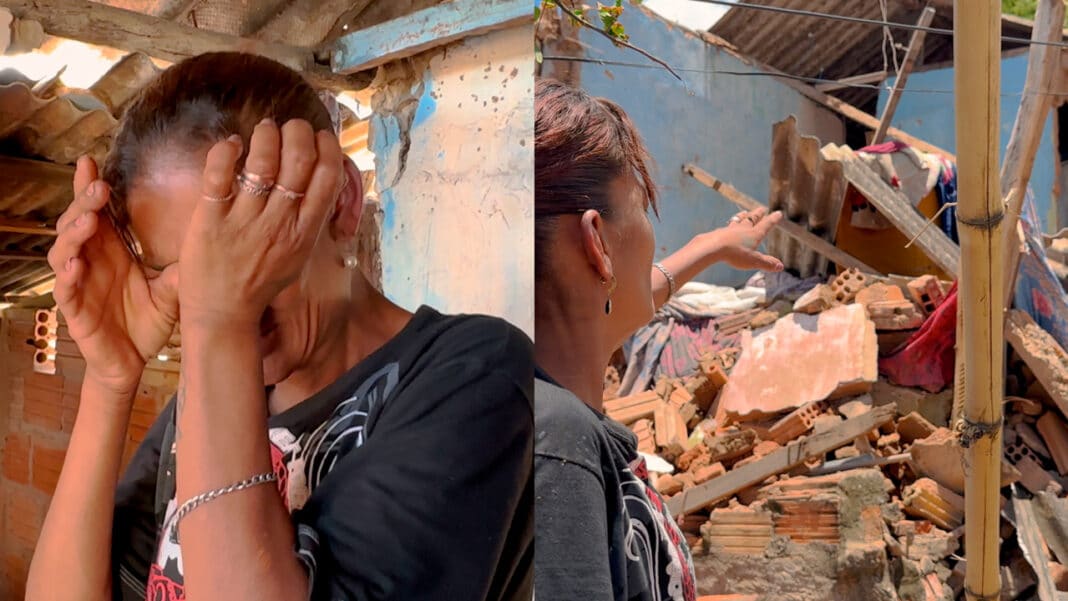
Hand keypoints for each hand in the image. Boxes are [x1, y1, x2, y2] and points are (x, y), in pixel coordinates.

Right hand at [47, 157, 179, 395]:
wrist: (135, 361)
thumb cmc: (148, 321)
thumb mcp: (173, 289)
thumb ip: (183, 266)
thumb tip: (213, 237)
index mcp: (111, 250)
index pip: (97, 212)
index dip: (90, 187)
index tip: (92, 161)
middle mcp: (91, 262)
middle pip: (77, 223)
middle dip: (83, 202)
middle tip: (99, 186)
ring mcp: (79, 284)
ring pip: (63, 251)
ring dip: (73, 233)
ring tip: (88, 220)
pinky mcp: (74, 310)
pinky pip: (64, 290)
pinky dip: (67, 276)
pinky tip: (76, 264)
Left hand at [177, 118, 342, 328]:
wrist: (224, 316)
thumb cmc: (261, 284)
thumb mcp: (298, 255)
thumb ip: (308, 220)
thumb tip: (319, 182)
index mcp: (304, 232)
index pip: (328, 176)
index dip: (327, 147)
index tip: (318, 137)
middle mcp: (279, 223)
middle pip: (300, 160)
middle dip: (298, 132)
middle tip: (290, 127)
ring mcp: (245, 221)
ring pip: (262, 161)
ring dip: (266, 135)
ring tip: (263, 130)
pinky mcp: (210, 220)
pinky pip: (219, 174)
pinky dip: (227, 150)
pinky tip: (232, 144)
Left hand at [706, 207, 783, 271]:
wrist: (712, 247)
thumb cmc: (735, 254)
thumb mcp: (753, 261)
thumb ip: (767, 263)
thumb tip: (781, 267)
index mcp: (754, 234)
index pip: (766, 225)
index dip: (773, 219)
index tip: (778, 213)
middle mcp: (743, 229)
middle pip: (752, 219)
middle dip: (758, 214)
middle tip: (762, 209)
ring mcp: (730, 229)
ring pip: (738, 220)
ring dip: (743, 216)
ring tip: (745, 212)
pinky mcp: (719, 232)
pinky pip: (726, 227)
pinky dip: (729, 225)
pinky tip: (726, 227)